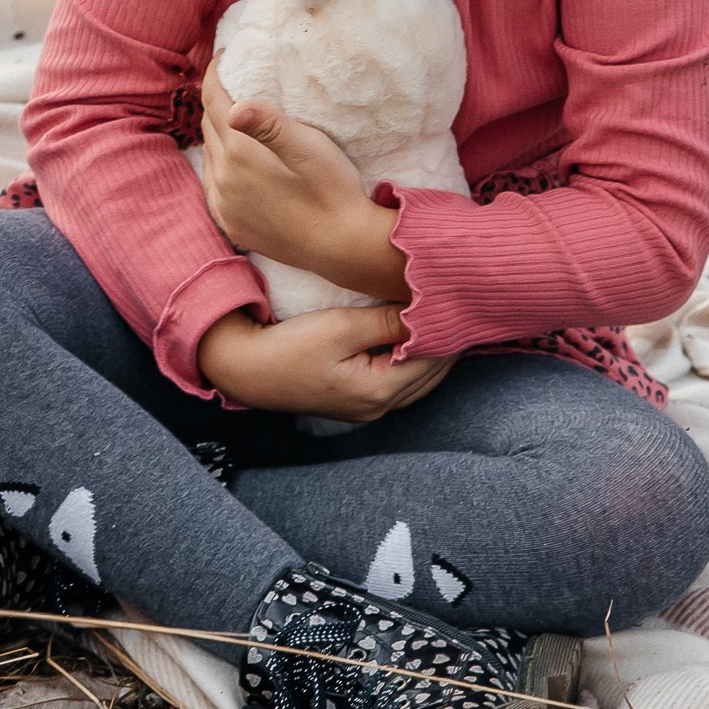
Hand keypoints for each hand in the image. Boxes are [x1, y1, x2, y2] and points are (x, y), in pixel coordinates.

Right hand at [198, 301, 452, 422]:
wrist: (243, 370)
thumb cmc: (288, 348)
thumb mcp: (340, 327)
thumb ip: (386, 321)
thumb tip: (426, 310)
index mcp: (379, 391)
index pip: (434, 359)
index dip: (451, 329)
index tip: (464, 301)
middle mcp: (379, 407)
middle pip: (432, 374)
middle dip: (449, 343)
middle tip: (464, 307)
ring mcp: (366, 407)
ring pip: (419, 380)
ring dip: (433, 352)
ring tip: (446, 320)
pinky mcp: (355, 400)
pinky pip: (400, 381)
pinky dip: (413, 360)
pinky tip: (414, 338)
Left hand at [200, 63, 405, 301]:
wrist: (345, 246)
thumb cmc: (333, 189)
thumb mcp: (308, 147)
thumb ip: (269, 124)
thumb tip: (234, 106)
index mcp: (239, 154)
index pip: (213, 102)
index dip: (215, 75)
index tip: (223, 57)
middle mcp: (222, 181)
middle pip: (208, 128)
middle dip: (216, 102)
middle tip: (232, 83)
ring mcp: (225, 207)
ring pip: (209, 158)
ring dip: (216, 135)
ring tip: (234, 120)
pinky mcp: (233, 226)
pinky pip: (213, 187)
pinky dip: (218, 166)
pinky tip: (233, 163)